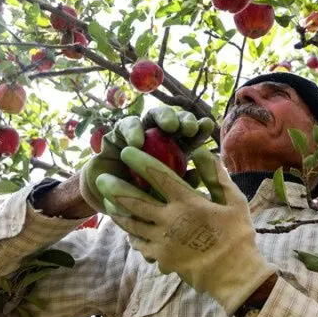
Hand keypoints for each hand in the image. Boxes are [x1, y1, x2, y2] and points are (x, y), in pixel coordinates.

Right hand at [79, 107, 216, 211]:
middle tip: (189, 127)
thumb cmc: (143, 199)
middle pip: (176, 121)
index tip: (207, 126)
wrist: (110, 201)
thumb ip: (180, 183)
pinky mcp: (118, 134)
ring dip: (164, 117)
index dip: (200, 128)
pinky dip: (132, 131)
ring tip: (170, 126)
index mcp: (177, 150)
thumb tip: (196, 175)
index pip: (193, 135)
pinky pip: (126, 126)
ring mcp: (140, 133)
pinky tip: (136, 141)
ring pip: (154, 116)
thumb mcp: (164, 194)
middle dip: (185, 120)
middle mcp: (159, 138)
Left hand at [96, 146, 273, 314]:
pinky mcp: (160, 257)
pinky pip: (139, 243)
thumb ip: (216, 176)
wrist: (233, 275)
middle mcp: (170, 220)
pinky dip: (131, 234)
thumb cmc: (237, 235)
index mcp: (187, 203)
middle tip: (101, 179)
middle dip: (115, 188)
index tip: (126, 152)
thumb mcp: (234, 202)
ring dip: (118, 212)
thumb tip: (202, 152)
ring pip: (132, 223)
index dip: (139, 162)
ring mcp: (162, 241)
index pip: (158, 176)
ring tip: (107, 203)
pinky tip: (127, 229)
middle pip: (134, 201)